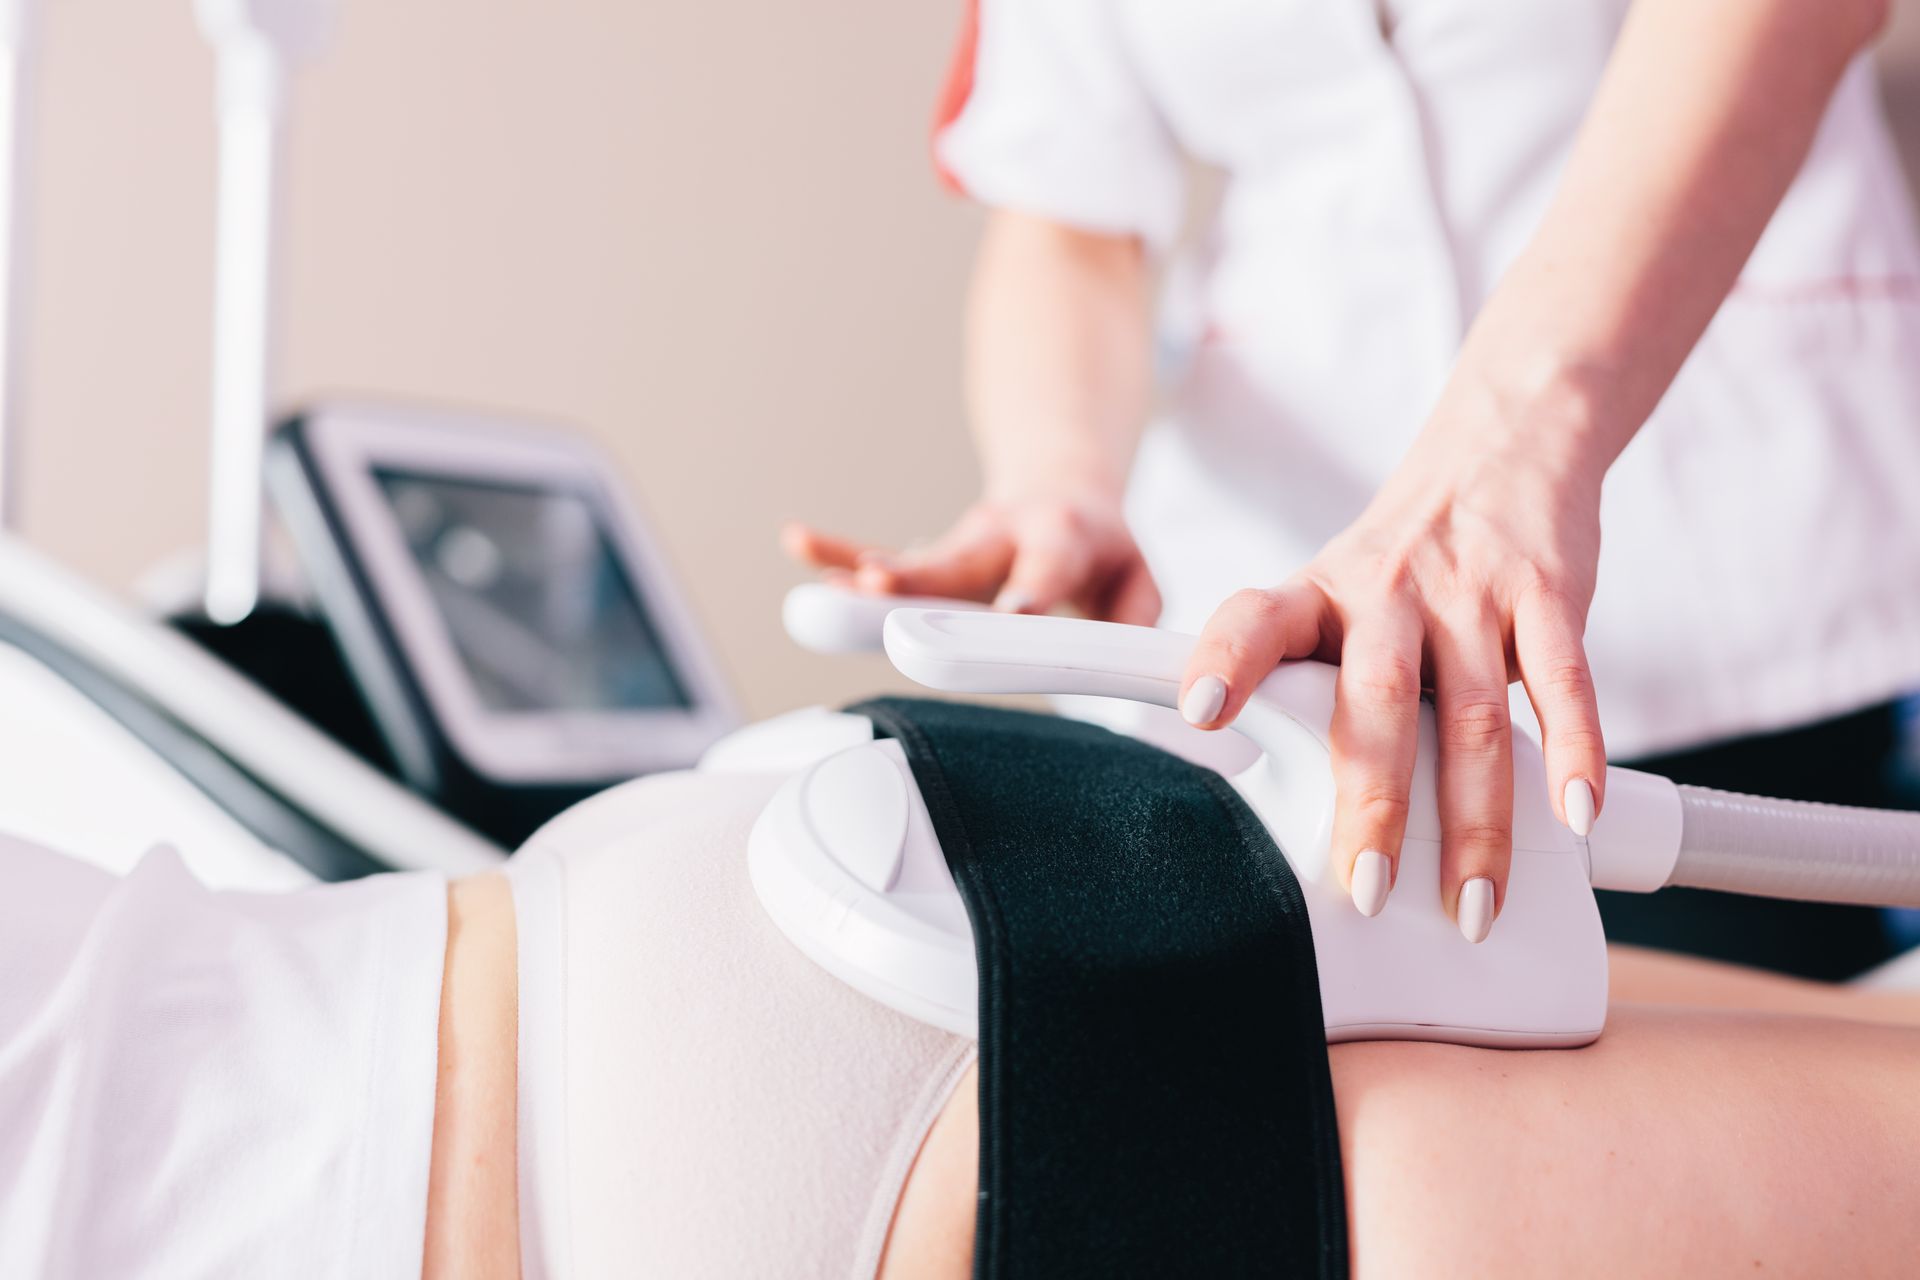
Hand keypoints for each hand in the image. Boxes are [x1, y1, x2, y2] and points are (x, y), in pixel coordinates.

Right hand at [783, 476, 1160, 624]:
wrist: (1064, 491)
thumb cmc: (1097, 548)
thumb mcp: (1138, 577)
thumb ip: (1134, 621)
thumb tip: (1107, 667)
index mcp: (1060, 534)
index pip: (1045, 568)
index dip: (1028, 591)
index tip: (1010, 612)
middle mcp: (1001, 534)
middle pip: (958, 563)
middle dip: (919, 575)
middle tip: (880, 582)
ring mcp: (960, 546)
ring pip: (909, 562)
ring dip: (861, 567)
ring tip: (821, 569)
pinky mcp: (930, 559)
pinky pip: (878, 556)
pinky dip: (837, 552)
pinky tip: (799, 542)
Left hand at [1177, 373, 1609, 942]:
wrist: (1502, 448)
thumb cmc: (1402, 560)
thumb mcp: (1333, 598)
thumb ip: (1307, 682)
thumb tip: (1266, 806)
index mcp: (1316, 594)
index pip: (1255, 620)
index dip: (1225, 662)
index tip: (1200, 712)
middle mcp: (1386, 591)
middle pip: (1377, 699)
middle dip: (1373, 802)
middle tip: (1367, 888)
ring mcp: (1470, 592)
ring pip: (1472, 714)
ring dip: (1476, 819)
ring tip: (1471, 903)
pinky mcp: (1548, 593)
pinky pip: (1561, 681)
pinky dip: (1572, 753)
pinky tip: (1574, 816)